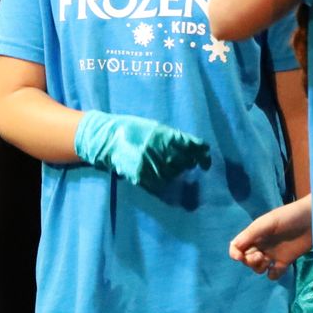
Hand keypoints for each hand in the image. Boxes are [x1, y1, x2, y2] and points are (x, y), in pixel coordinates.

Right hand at [73, 111, 210, 193]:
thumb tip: (195, 150)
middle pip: (186, 163)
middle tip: (184, 163)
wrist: (107, 138)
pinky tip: (158, 176)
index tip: (205, 164)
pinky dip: (162, 182)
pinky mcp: (142, 175)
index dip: (203, 156)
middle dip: (187, 164)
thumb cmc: (133, 130)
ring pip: (174, 175)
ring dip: (174, 173)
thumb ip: (174, 138)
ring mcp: (152, 164)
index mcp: (167, 136)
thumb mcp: (155, 128)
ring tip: (164, 166)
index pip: (195, 147)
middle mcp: (162, 150)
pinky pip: (159, 184)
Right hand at [230, 194, 312, 278]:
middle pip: (246, 259)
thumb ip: (251, 234)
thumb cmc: (290, 216)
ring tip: (269, 261)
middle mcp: (262, 245)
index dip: (235, 254)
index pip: (237, 247)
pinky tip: (277, 268)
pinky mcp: (285, 261)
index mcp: (255, 234)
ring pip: (258, 268)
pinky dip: (273, 274)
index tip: (240, 257)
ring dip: (259, 268)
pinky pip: (273, 274)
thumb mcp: (268, 222)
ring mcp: (273, 254)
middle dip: (249, 261)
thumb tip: (235, 250)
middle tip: (260, 256)